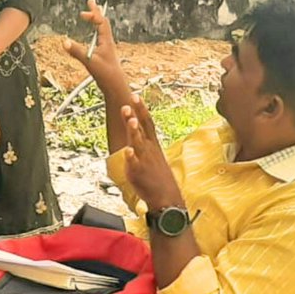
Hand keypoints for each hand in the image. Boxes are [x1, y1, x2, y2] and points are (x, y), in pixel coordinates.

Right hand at [63, 0, 124, 87]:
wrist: (116, 87)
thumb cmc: (106, 75)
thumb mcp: (89, 62)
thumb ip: (77, 52)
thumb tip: (64, 42)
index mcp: (106, 41)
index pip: (101, 22)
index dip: (93, 14)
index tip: (83, 12)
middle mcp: (107, 43)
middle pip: (103, 23)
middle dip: (96, 12)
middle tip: (91, 3)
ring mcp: (106, 49)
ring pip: (102, 30)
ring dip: (96, 21)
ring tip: (92, 16)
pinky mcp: (104, 55)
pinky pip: (100, 38)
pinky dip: (95, 32)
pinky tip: (93, 35)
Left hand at [120, 95, 182, 210]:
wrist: (166, 197)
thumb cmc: (157, 177)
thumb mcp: (151, 156)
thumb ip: (142, 145)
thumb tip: (134, 136)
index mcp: (153, 145)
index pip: (147, 123)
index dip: (141, 109)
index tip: (135, 95)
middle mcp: (149, 150)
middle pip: (143, 128)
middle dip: (136, 114)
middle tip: (130, 100)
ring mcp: (145, 160)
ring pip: (139, 143)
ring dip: (134, 131)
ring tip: (130, 119)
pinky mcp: (139, 172)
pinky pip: (135, 163)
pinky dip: (132, 157)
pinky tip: (128, 151)